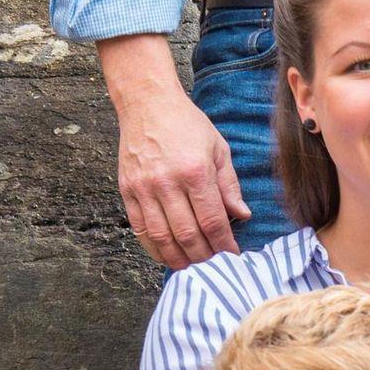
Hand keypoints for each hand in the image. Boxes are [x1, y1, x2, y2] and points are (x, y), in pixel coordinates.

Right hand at [101, 33, 249, 269]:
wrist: (147, 103)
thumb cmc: (187, 125)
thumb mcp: (218, 149)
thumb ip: (229, 185)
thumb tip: (242, 216)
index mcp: (195, 172)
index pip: (212, 221)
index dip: (224, 245)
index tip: (233, 256)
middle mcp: (167, 182)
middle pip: (187, 235)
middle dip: (204, 256)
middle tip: (215, 266)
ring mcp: (144, 188)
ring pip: (161, 237)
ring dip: (179, 258)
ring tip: (193, 267)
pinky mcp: (127, 190)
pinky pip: (139, 229)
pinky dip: (154, 248)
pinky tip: (167, 255)